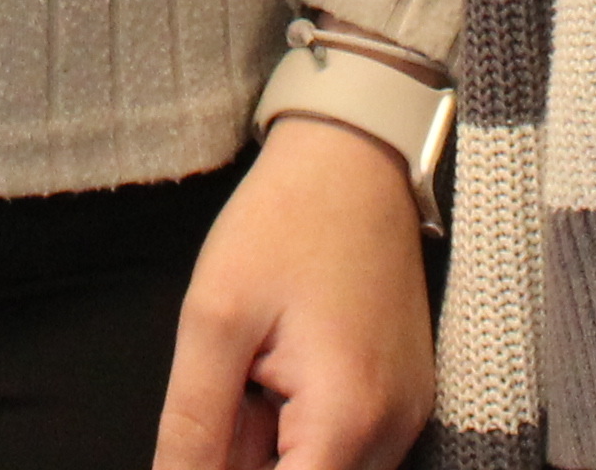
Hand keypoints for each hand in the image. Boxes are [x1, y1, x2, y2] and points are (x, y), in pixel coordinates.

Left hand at [152, 115, 433, 469]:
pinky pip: (344, 447)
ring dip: (269, 449)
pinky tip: (271, 372)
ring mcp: (404, 418)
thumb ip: (192, 425)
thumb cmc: (285, 222)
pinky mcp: (403, 400)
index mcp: (346, 418)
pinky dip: (297, 430)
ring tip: (247, 374)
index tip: (203, 440)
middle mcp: (390, 433)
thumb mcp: (215, 318)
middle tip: (226, 389)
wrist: (356, 157)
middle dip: (244, 459)